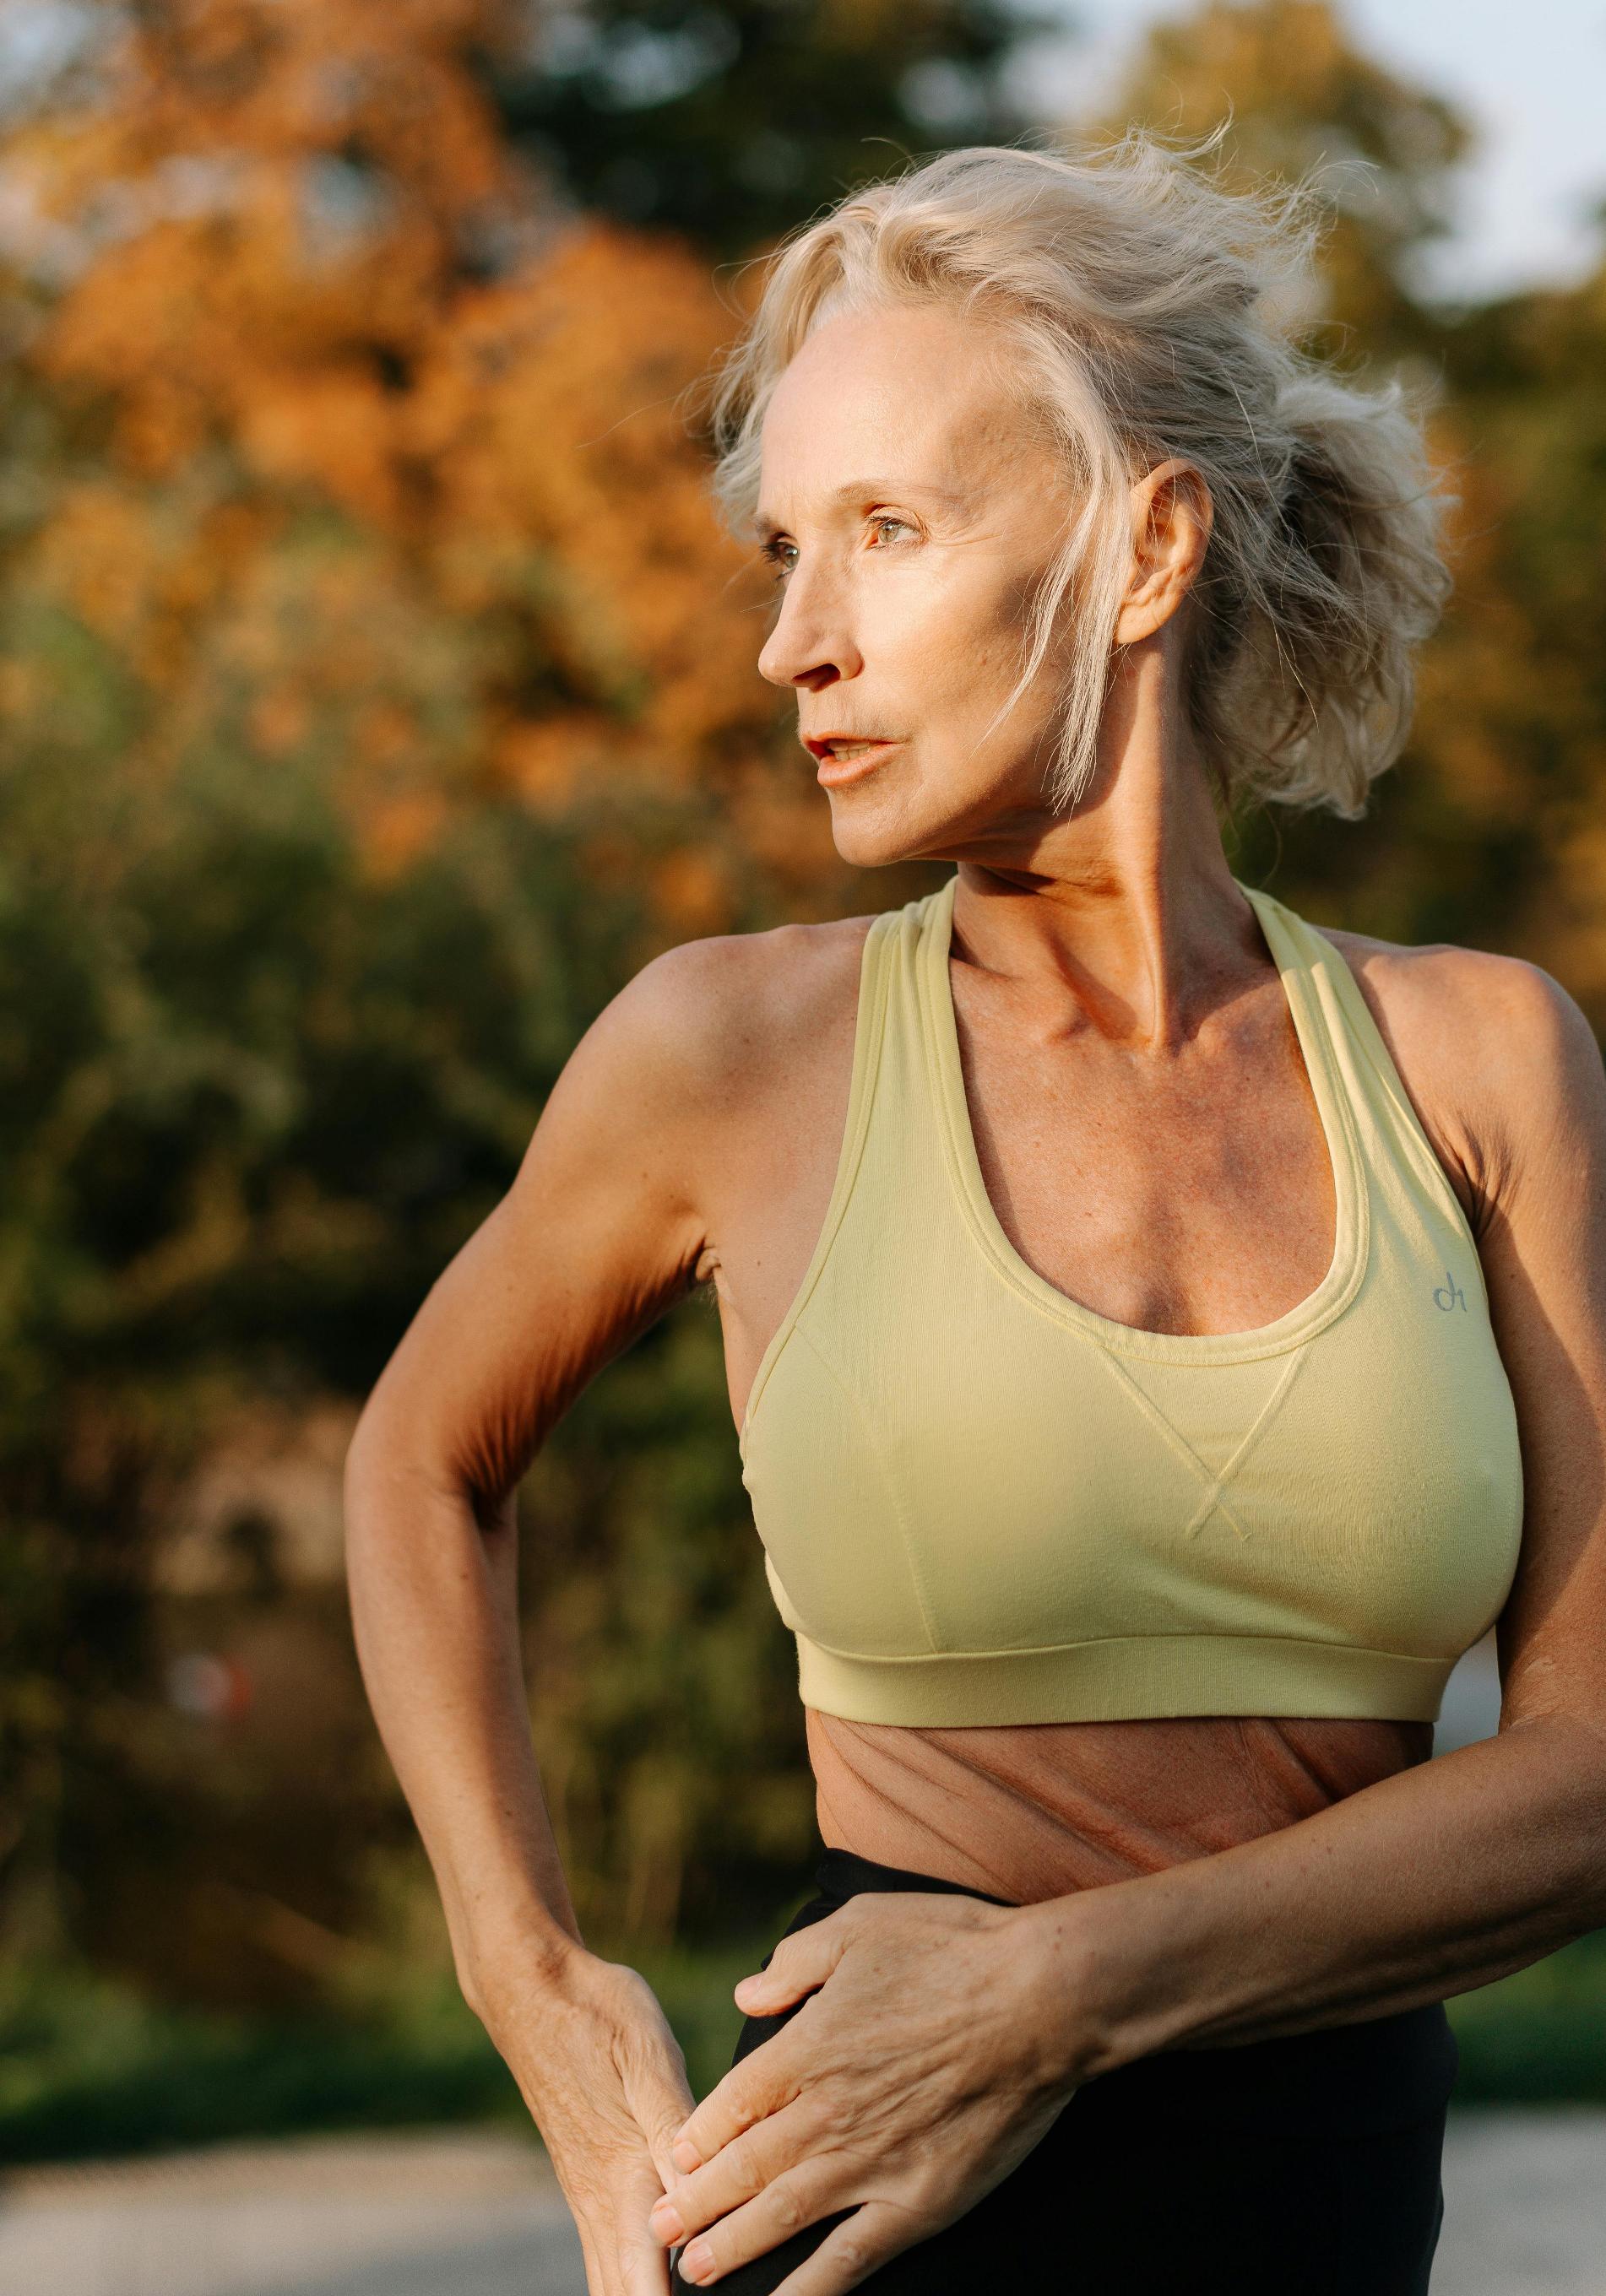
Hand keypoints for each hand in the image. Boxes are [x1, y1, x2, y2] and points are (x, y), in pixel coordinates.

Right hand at [482, 1944, 696, 2295]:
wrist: (532, 1989)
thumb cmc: (597, 2015)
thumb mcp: (647, 2057)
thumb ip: (676, 2130)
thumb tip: (704, 2197)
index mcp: (623, 2183)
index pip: (647, 2289)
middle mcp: (601, 2205)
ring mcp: (589, 2198)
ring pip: (611, 2285)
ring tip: (703, 2295)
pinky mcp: (588, 2183)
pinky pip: (609, 2258)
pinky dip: (636, 2283)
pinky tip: (671, 2278)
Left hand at [645, 1891, 1080, 2292]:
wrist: (1039, 1998)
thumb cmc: (952, 1948)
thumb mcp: (859, 1925)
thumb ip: (793, 1964)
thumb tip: (745, 1994)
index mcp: (807, 2048)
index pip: (732, 2105)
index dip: (697, 2137)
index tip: (674, 2160)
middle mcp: (825, 2113)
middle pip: (742, 2168)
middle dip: (695, 2203)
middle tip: (660, 2230)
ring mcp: (869, 2163)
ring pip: (781, 2216)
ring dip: (732, 2246)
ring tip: (694, 2271)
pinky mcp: (916, 2201)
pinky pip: (849, 2259)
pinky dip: (809, 2289)